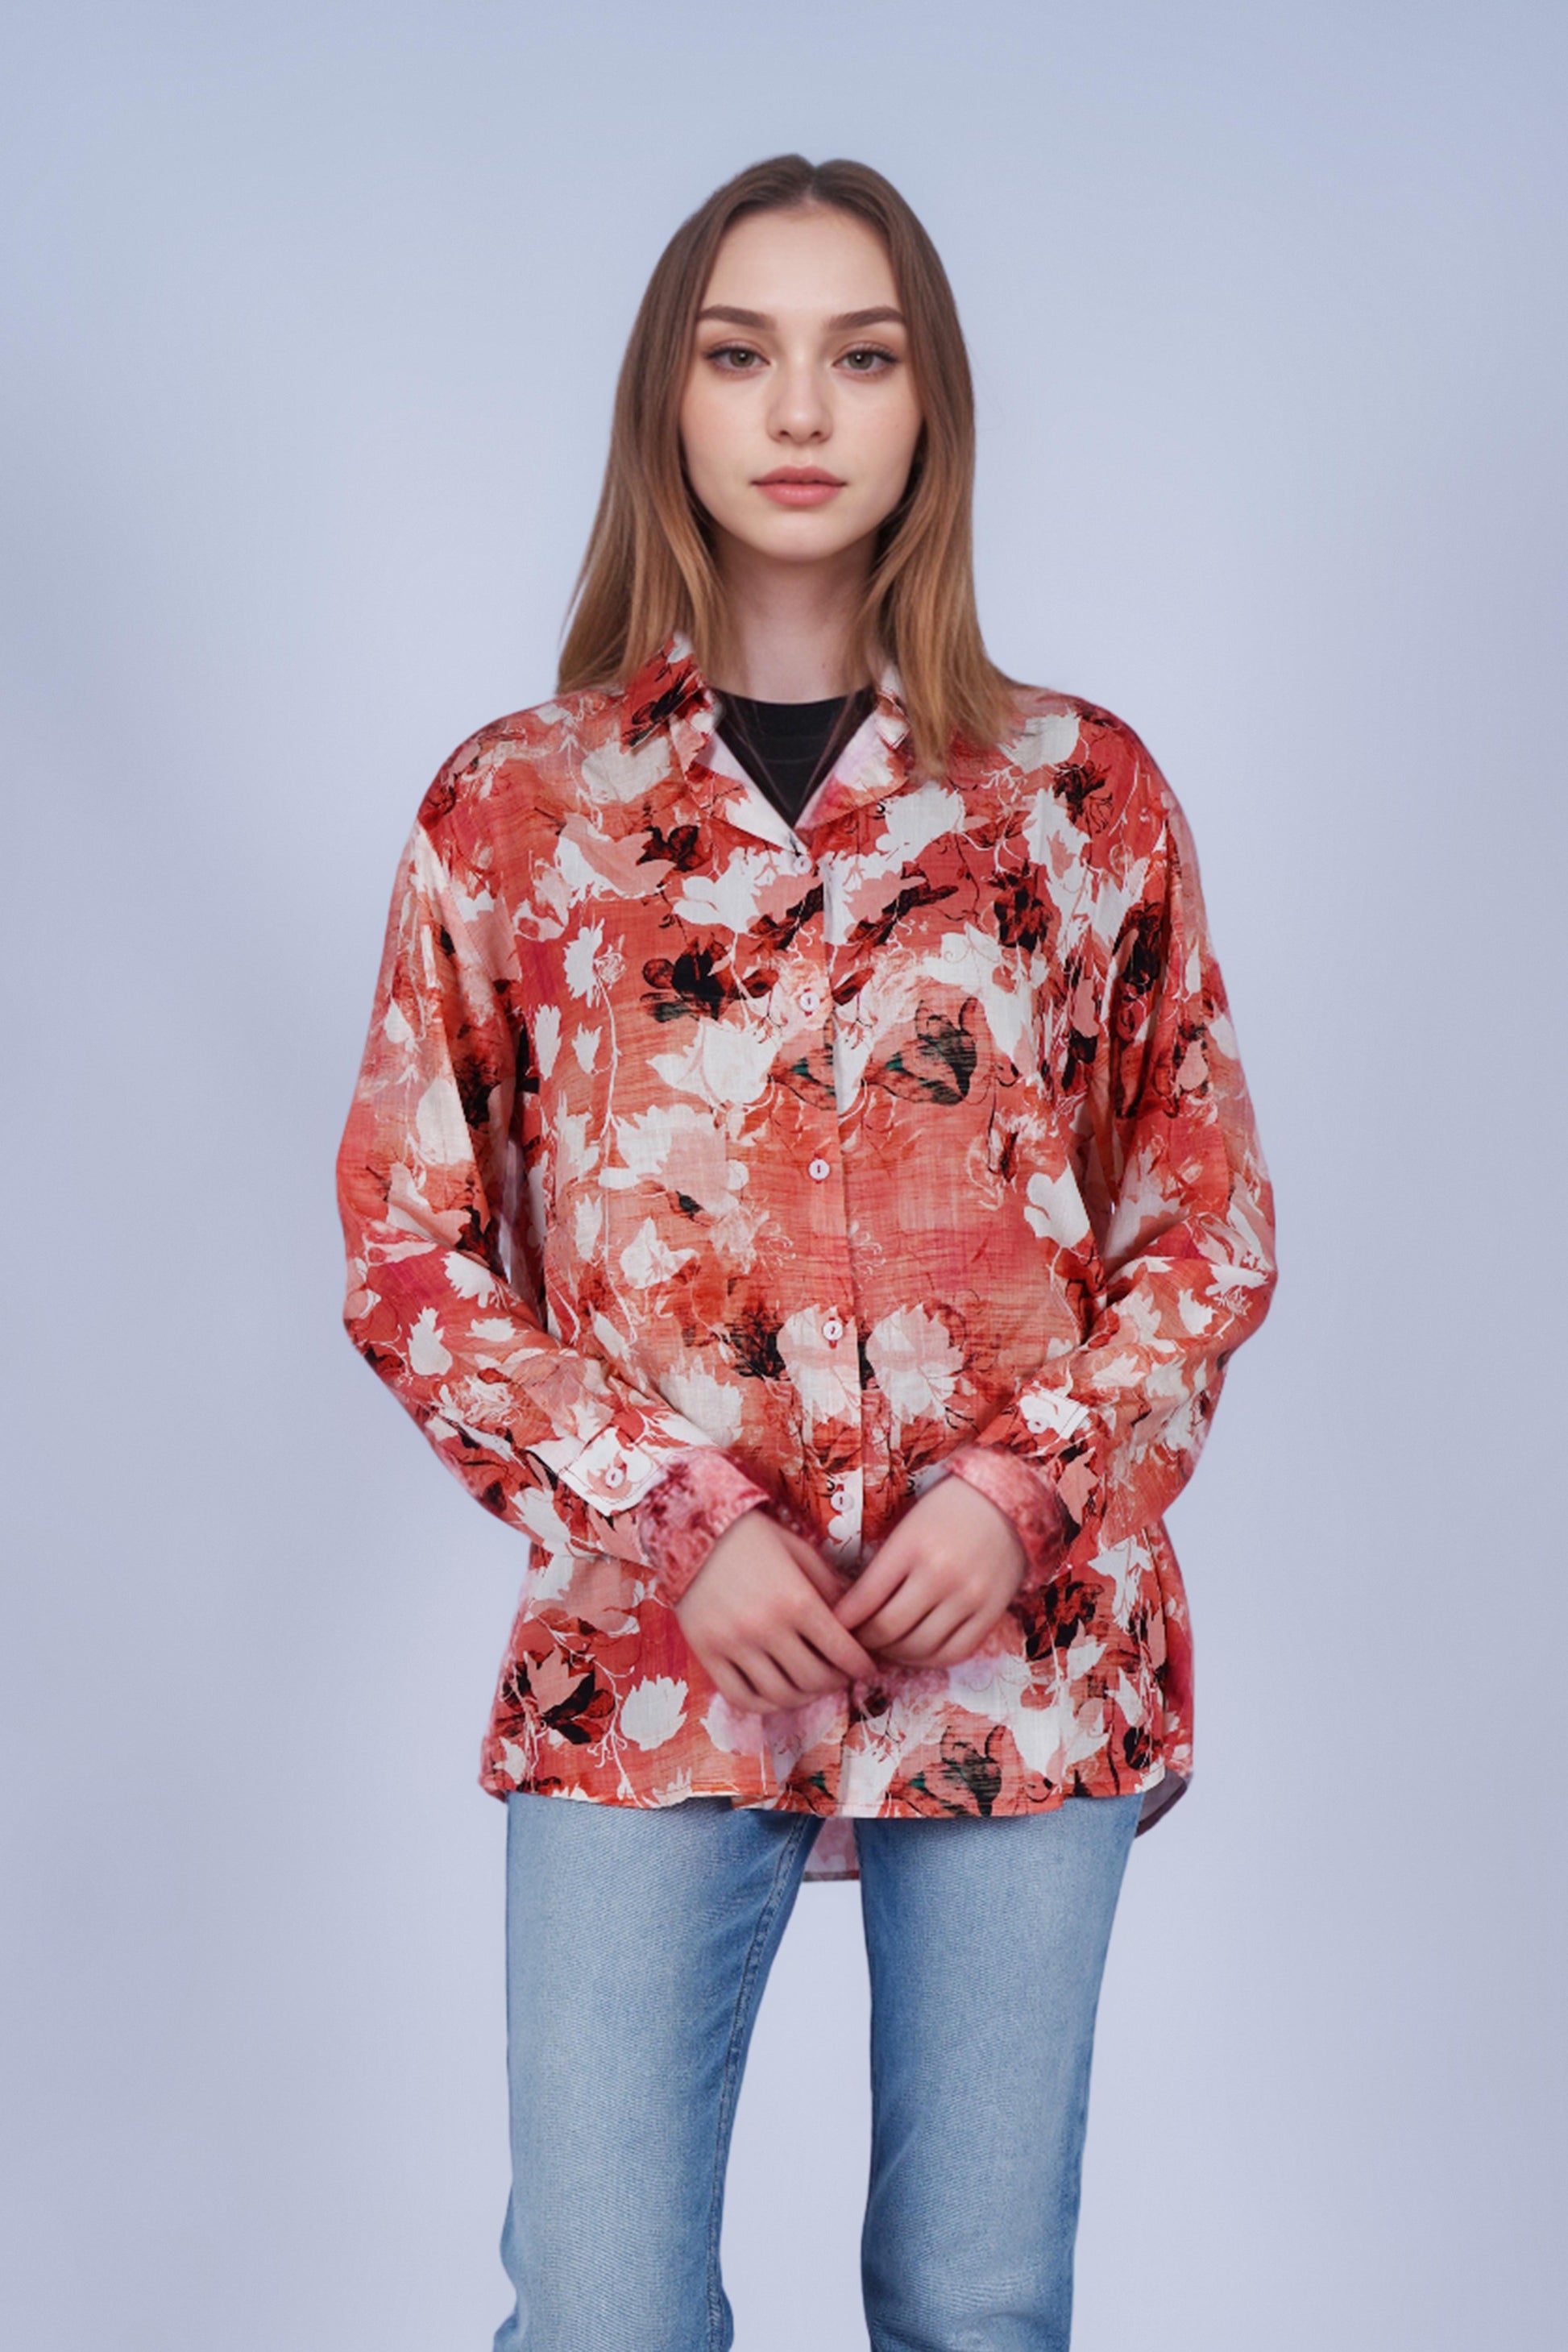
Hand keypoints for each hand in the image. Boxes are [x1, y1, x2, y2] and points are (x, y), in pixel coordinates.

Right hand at [674, 1508, 882, 1711]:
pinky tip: (776, 1691)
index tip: (868, 1668)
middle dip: (836, 1681)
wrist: (692, 1528)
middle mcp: (765, 1627)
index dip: (862, 1666)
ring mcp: (733, 1644)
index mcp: (796, 1599)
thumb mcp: (800, 1551)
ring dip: (804, 1696)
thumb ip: (830, 1587)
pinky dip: (765, 1704)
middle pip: (814, 1679)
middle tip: (840, 1674)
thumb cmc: (753, 1536)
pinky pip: (741, 1697)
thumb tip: (859, 1619)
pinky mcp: (707, 1653)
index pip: (842, 1652)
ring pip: (781, 1695)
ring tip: (810, 1684)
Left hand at [830, 1475, 1027, 1668]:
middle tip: (855, 1641)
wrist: (1006, 1503)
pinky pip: (954, 1653)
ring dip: (894, 1655)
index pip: (864, 1600)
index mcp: (911, 1546)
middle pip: (888, 1630)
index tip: (833, 1625)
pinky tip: (916, 1652)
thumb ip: (881, 1568)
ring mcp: (969, 1597)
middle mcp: (941, 1574)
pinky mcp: (991, 1613)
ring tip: (883, 1648)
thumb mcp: (906, 1528)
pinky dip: (929, 1660)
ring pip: (919, 1648)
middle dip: (864, 1642)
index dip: (842, 1621)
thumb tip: (849, 1612)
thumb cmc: (947, 1512)